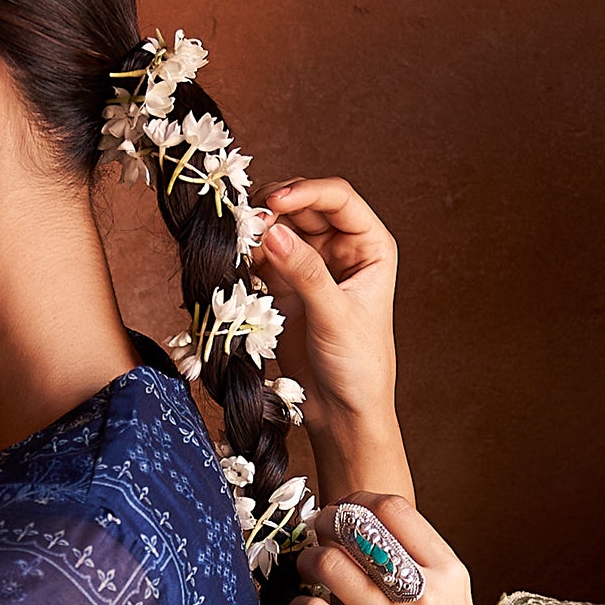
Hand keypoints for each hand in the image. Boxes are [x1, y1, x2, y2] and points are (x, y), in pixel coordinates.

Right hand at [254, 177, 407, 497]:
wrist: (342, 413)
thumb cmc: (358, 366)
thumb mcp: (336, 316)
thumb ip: (306, 273)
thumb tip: (272, 233)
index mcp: (370, 246)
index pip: (338, 198)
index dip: (306, 192)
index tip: (274, 201)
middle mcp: (341, 249)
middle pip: (303, 207)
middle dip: (274, 208)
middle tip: (246, 221)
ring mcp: (311, 265)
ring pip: (279, 228)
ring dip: (256, 230)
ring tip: (236, 240)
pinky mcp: (285, 286)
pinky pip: (262, 257)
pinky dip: (247, 255)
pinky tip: (234, 260)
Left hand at [291, 497, 517, 604]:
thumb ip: (425, 578)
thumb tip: (375, 547)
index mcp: (449, 574)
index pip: (394, 508)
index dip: (358, 500)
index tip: (344, 510)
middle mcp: (422, 592)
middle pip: (355, 526)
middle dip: (325, 523)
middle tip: (317, 535)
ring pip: (327, 563)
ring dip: (306, 560)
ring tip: (307, 572)